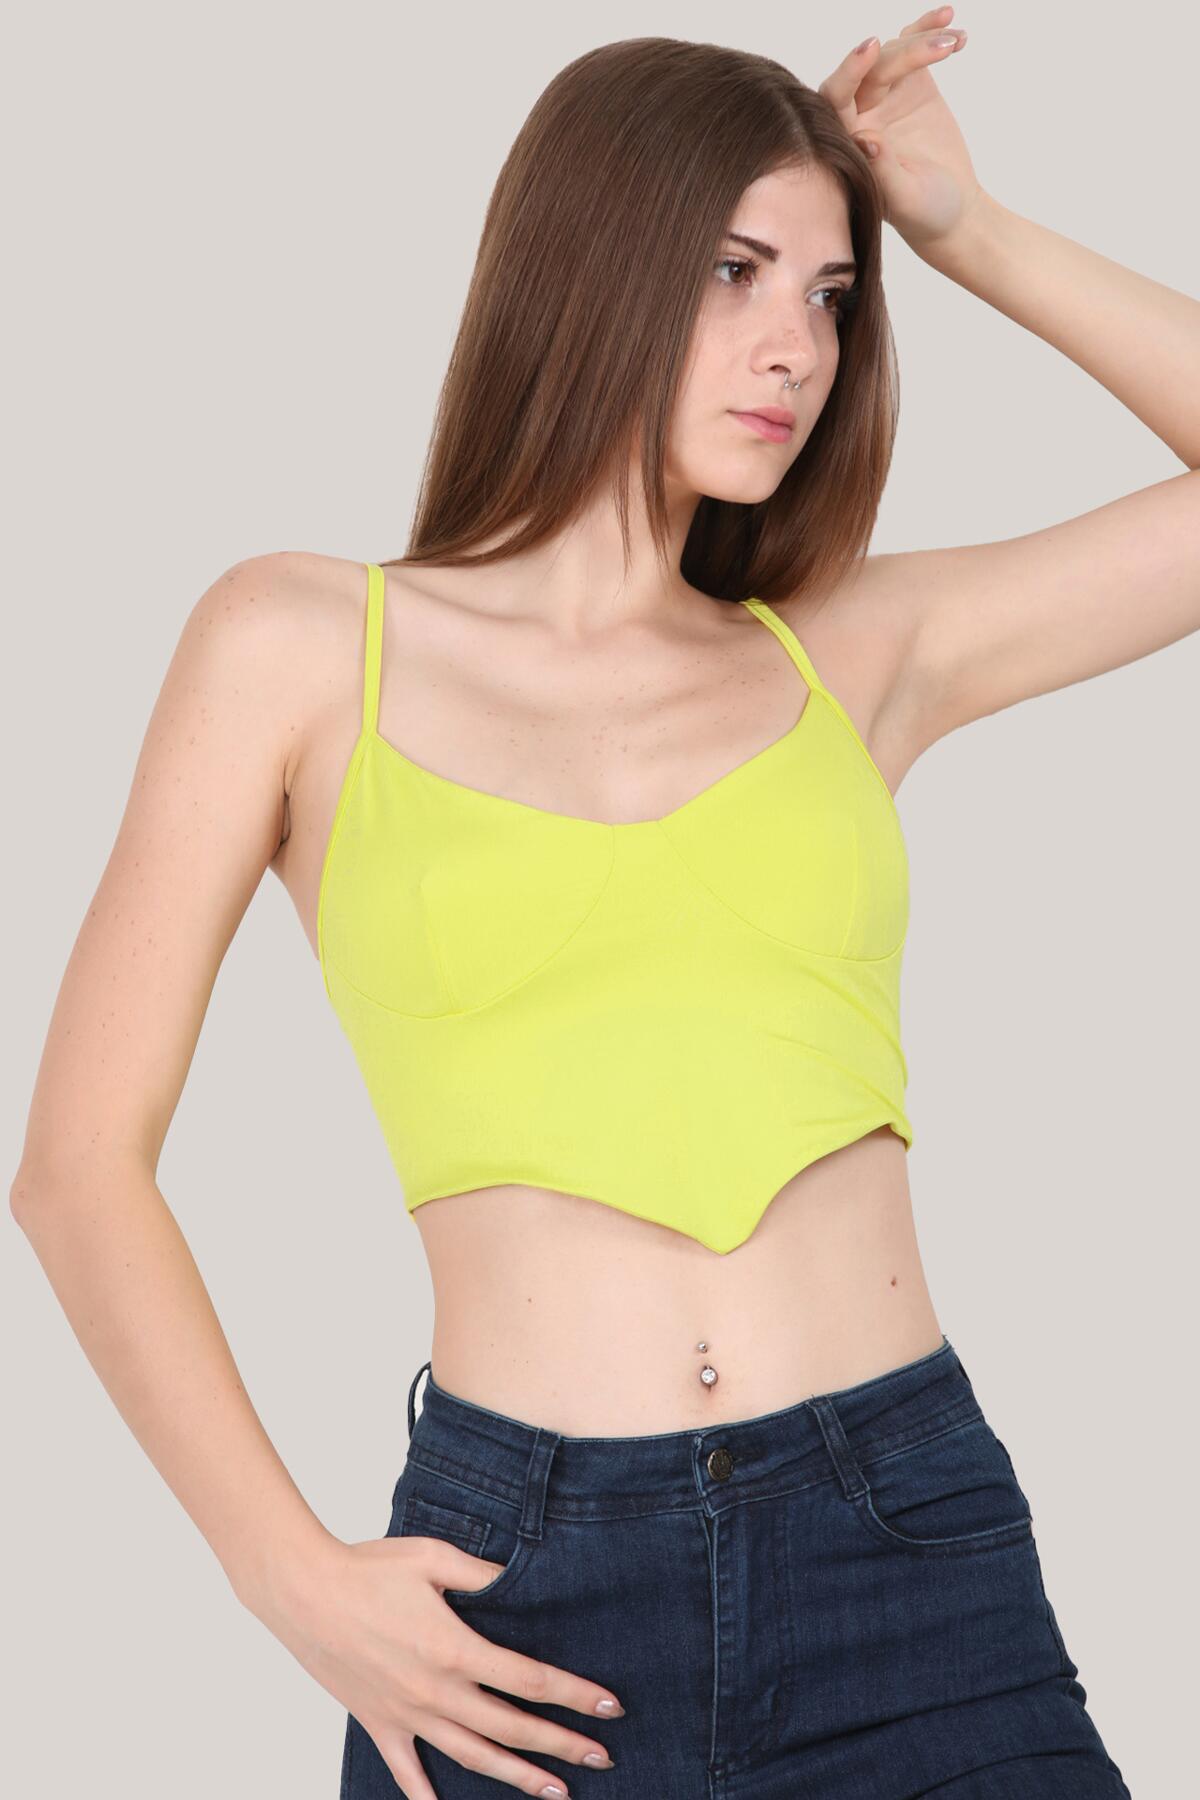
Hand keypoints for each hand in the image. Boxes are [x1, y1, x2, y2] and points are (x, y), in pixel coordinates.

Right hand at [260, 1534, 621, 1797]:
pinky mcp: (378, 1722)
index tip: (608, 1707)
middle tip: (601, 1756)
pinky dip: (425, 1797)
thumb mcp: (434, 1558)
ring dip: (517, 1776)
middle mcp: (436, 1692)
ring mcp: (407, 1714)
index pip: (530, 1680)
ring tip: (556, 1792)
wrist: (303, 1592)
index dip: (574, 1695)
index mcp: (455, 1649)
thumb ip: (482, 1574)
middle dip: (561, 1744)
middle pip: (512, 1727)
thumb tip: (521, 1579)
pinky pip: (407, 1771)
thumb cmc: (367, 1568)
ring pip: (473, 1756)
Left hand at [819, 7, 984, 260]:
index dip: (850, 71)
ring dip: (924, 40)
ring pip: (894, 52)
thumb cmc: (924, 214)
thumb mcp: (905, 198)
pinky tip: (951, 20)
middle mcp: (860, 115)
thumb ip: (882, 171)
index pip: (836, 98)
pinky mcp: (911, 84)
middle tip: (942, 50)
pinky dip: (930, 30)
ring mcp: (884, 96)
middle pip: (873, 69)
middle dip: (905, 55)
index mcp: (847, 142)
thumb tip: (863, 138)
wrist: (952, 210)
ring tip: (955, 43)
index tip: (871, 48)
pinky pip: (914, 45)